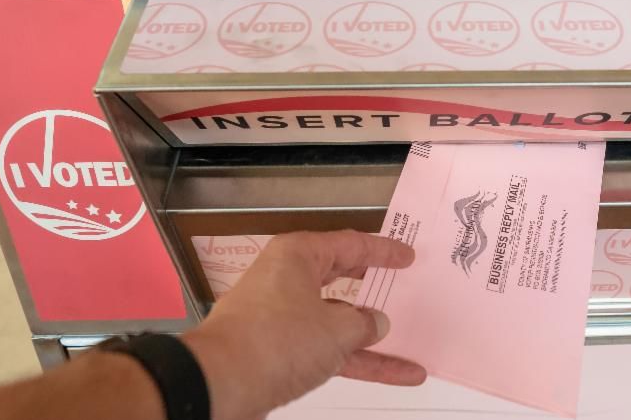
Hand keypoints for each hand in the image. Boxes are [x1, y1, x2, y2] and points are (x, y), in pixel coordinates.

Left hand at [182, 230, 426, 419]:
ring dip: (372, 336)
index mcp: (297, 257)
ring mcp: (282, 318)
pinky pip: (327, 350)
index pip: (350, 244)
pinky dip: (358, 361)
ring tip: (410, 344)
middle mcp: (287, 281)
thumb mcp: (337, 329)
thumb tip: (376, 323)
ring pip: (337, 322)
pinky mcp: (279, 351)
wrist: (221, 385)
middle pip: (342, 280)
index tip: (406, 256)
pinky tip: (393, 373)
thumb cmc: (274, 341)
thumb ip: (364, 323)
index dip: (383, 250)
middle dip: (375, 289)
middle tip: (402, 286)